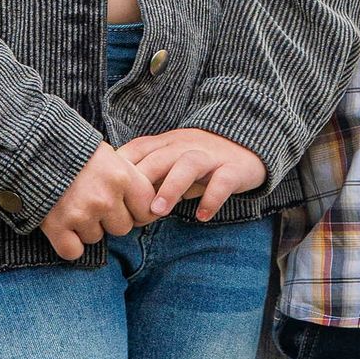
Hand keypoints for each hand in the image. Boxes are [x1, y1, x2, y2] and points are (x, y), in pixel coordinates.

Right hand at [41, 144, 159, 261]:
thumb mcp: (109, 156)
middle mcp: (105, 197)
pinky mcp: (57, 225)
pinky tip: (62, 226)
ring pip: (96, 238)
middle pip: (122, 228)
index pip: (147, 209)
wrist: (34, 146)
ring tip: (72, 204)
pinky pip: (73, 252)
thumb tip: (150, 208)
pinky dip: (67, 244)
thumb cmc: (76, 151)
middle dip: (109, 219)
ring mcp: (81, 213)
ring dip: (86, 228)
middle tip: (92, 201)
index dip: (138, 210)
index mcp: (122, 176)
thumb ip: (128, 179)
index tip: (126, 206)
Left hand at [120, 127, 268, 221]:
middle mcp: (186, 145)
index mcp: (167, 143)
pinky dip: (212, 198)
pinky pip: (223, 181)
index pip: (137, 149)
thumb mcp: (171, 164)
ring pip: (188, 165)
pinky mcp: (234, 168)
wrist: (249, 147)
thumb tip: (118, 204)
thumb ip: (149, 177)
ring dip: (171, 187)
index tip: (110, 196)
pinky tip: (203, 216)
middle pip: (159, 157)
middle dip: (142, 183)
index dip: (121, 171)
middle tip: (130, 211)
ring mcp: (211, 156)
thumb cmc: (201, 162)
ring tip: (159, 212)